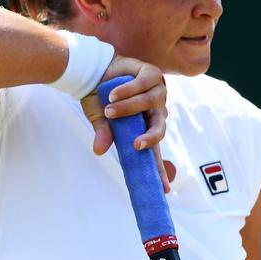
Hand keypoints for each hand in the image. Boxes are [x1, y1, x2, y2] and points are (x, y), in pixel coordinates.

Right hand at [80, 54, 169, 191]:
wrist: (95, 70)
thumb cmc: (99, 97)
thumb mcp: (99, 117)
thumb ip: (103, 132)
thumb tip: (99, 151)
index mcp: (145, 126)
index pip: (155, 150)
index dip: (159, 169)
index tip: (164, 190)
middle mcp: (155, 110)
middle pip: (161, 128)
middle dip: (150, 137)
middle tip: (136, 145)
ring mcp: (156, 91)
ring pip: (150, 102)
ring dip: (129, 108)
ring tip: (110, 110)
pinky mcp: (151, 73)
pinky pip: (144, 83)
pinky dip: (128, 90)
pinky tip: (114, 94)